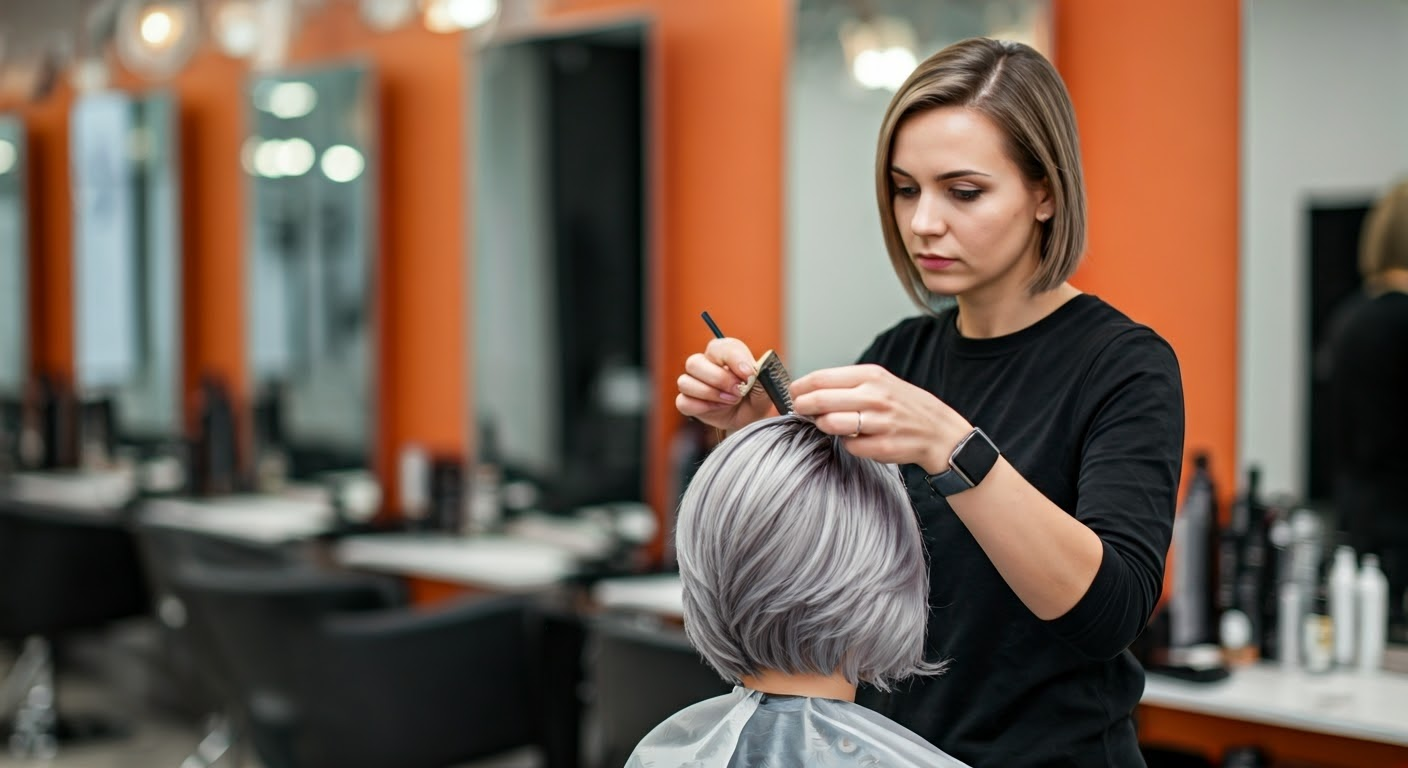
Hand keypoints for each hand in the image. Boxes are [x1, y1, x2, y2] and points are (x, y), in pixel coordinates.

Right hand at [675, 337, 776, 431]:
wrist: (752, 418)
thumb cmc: (756, 397)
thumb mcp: (766, 387)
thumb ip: (761, 377)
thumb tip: (752, 373)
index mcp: (724, 353)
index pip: (718, 347)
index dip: (733, 359)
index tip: (749, 374)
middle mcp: (705, 364)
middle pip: (694, 363)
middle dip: (719, 379)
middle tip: (739, 391)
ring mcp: (693, 383)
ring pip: (685, 382)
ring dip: (710, 394)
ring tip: (732, 401)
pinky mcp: (688, 402)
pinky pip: (683, 402)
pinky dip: (701, 407)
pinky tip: (718, 408)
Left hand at [790, 364, 971, 473]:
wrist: (938, 430)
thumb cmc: (903, 405)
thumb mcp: (880, 382)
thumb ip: (847, 384)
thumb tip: (808, 388)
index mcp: (871, 376)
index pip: (822, 378)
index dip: (800, 387)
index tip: (793, 393)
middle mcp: (875, 396)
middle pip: (820, 400)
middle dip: (802, 407)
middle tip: (800, 410)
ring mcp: (879, 422)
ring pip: (830, 424)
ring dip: (822, 426)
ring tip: (826, 424)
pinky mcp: (882, 446)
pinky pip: (849, 446)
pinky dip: (847, 443)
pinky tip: (855, 438)